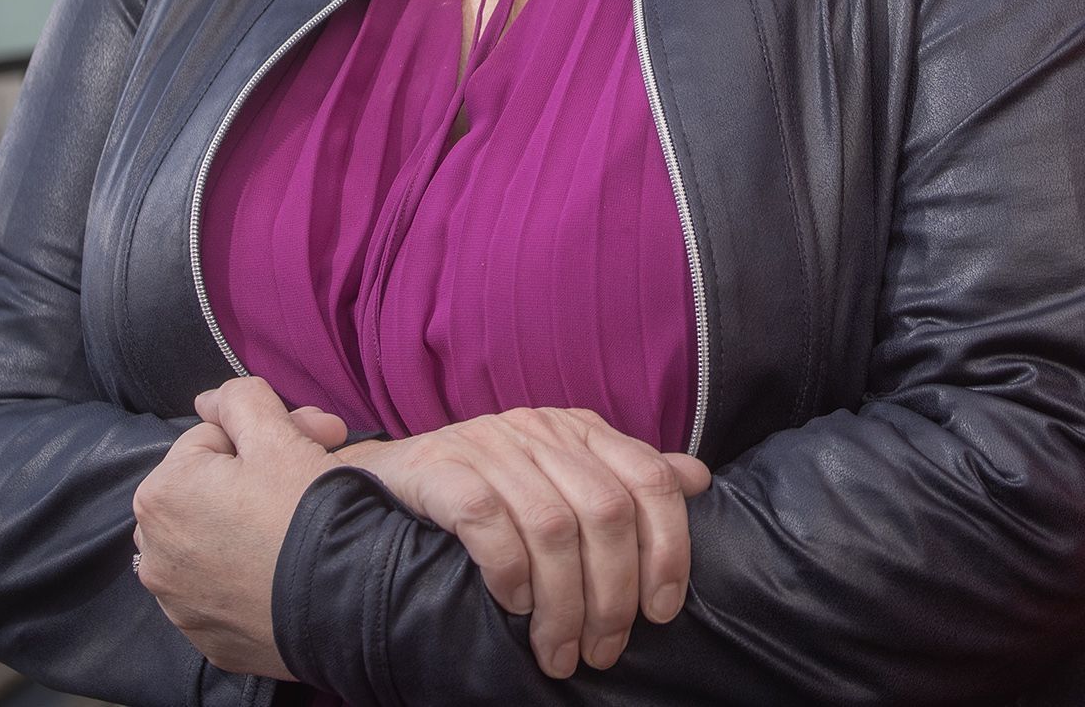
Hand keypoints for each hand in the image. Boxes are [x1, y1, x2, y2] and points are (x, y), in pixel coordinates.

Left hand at [130, 378, 348, 678]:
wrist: (348, 605)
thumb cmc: (307, 513)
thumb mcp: (278, 436)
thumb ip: (238, 399)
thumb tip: (207, 400)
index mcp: (160, 494)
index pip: (212, 440)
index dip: (264, 436)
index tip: (309, 444)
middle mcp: (152, 553)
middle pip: (207, 491)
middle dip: (251, 478)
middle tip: (306, 480)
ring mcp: (176, 603)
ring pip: (210, 540)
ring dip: (243, 524)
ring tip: (293, 524)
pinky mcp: (204, 638)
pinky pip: (220, 590)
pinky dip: (244, 576)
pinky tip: (282, 569)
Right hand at [335, 407, 710, 677]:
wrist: (386, 479)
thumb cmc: (486, 486)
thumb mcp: (562, 475)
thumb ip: (626, 477)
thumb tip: (697, 478)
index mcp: (580, 431)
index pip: (652, 481)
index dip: (669, 549)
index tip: (662, 612)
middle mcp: (541, 432)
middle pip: (607, 513)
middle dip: (613, 595)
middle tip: (602, 651)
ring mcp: (489, 445)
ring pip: (552, 527)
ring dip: (563, 604)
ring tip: (558, 653)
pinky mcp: (442, 468)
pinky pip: (487, 519)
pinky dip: (508, 570)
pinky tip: (512, 605)